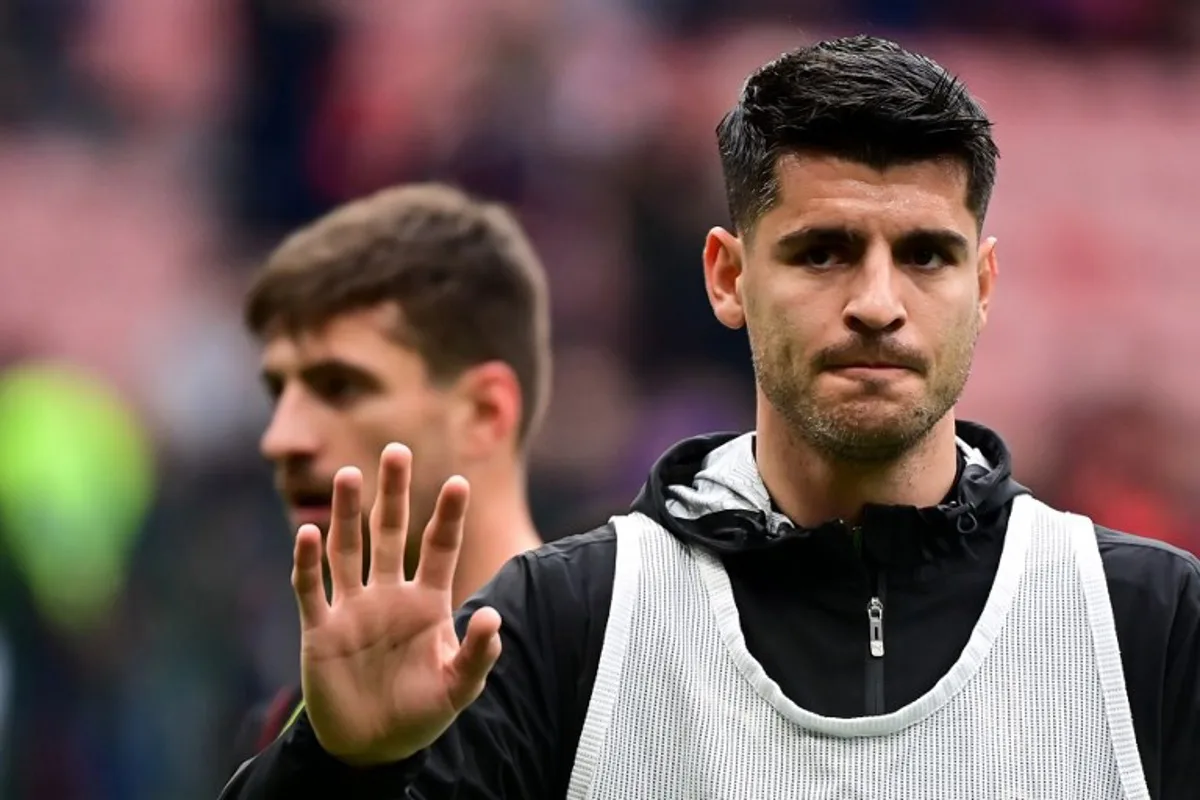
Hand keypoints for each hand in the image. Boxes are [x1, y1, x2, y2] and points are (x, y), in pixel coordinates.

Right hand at [292, 443, 502, 765]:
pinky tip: (308, 533)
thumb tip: (493, 617)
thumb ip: (477, 655)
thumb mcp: (458, 688)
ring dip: (347, 513)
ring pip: (348, 550)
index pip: (439, 548)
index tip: (459, 482)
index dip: (448, 516)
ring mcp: (353, 609)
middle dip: (393, 494)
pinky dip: (308, 563)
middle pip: (390, 533)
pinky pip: (312, 589)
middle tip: (397, 451)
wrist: (373, 748)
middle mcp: (389, 595)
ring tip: (349, 474)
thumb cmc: (421, 714)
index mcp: (427, 602)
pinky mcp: (320, 630)